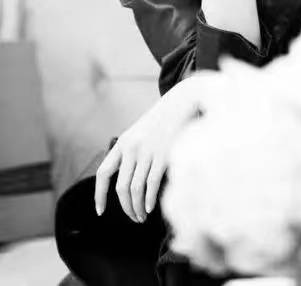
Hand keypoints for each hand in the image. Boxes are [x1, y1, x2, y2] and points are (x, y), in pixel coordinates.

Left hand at [94, 73, 220, 221]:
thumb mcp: (140, 133)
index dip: (99, 195)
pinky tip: (150, 208)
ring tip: (141, 217)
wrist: (181, 103)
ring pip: (135, 190)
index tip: (100, 211)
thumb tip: (126, 185)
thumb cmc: (162, 122)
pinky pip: (151, 185)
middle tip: (132, 218)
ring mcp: (147, 151)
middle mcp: (131, 148)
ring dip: (137, 208)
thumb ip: (131, 153)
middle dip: (125, 208)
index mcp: (123, 143)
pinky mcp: (163, 155)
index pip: (103, 173)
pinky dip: (148, 201)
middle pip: (121, 187)